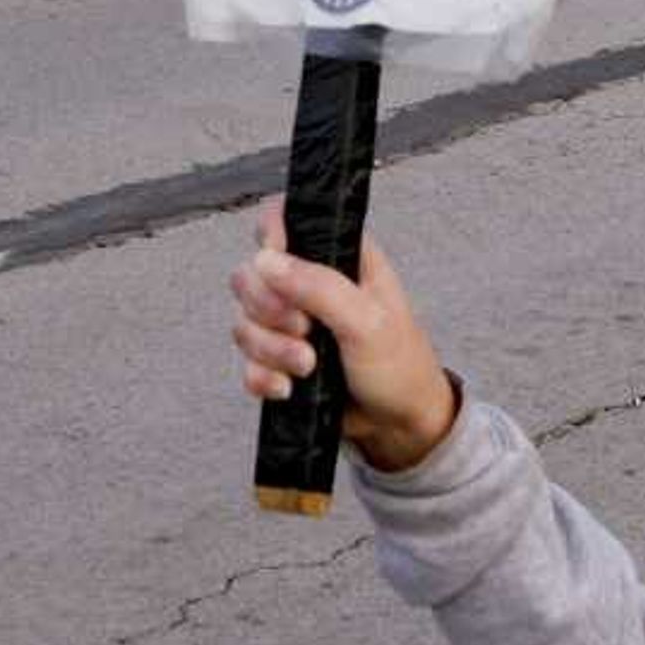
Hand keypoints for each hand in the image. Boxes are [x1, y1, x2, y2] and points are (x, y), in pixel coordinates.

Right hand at [230, 201, 461, 475]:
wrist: (399, 425)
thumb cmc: (400, 365)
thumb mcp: (367, 320)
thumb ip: (319, 286)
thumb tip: (267, 260)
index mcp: (337, 256)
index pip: (284, 220)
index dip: (270, 238)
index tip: (276, 268)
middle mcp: (309, 284)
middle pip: (250, 275)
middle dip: (269, 310)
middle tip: (304, 329)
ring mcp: (291, 323)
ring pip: (245, 322)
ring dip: (270, 349)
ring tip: (308, 366)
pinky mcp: (278, 360)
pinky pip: (247, 363)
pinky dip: (263, 377)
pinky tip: (290, 387)